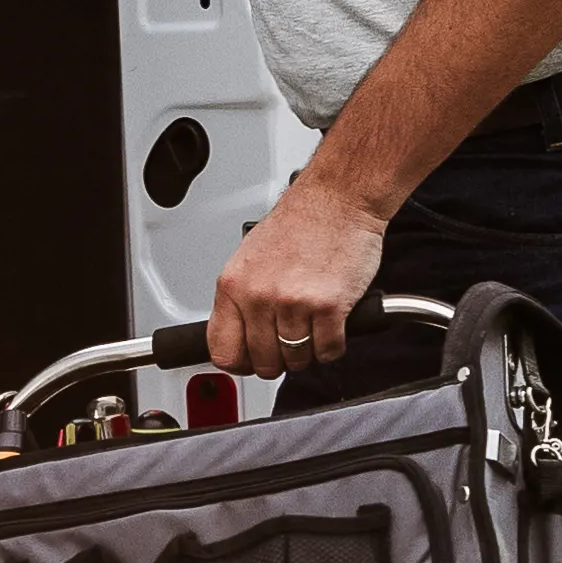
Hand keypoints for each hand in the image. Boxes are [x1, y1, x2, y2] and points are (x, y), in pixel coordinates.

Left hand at [211, 168, 388, 379]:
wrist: (339, 198)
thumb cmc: (301, 222)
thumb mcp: (250, 256)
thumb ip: (242, 297)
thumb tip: (239, 334)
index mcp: (234, 284)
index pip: (223, 350)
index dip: (239, 364)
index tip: (249, 363)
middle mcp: (259, 295)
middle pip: (262, 362)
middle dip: (279, 360)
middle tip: (289, 344)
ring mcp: (293, 303)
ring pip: (297, 359)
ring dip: (307, 352)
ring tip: (312, 328)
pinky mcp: (329, 308)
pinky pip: (328, 351)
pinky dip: (333, 346)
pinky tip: (332, 326)